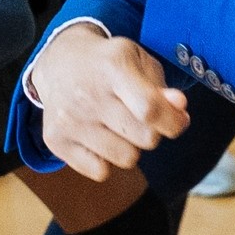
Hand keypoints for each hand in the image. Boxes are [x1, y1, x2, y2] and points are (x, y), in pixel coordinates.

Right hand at [27, 24, 188, 177]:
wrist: (59, 63)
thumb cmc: (108, 64)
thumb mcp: (139, 62)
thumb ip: (162, 89)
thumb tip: (179, 111)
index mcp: (112, 66)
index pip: (150, 109)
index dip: (173, 122)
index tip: (178, 121)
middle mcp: (86, 94)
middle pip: (145, 139)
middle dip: (152, 131)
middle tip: (138, 116)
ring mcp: (68, 120)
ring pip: (127, 159)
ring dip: (130, 147)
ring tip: (117, 125)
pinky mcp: (55, 141)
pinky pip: (101, 172)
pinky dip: (107, 160)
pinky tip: (100, 137)